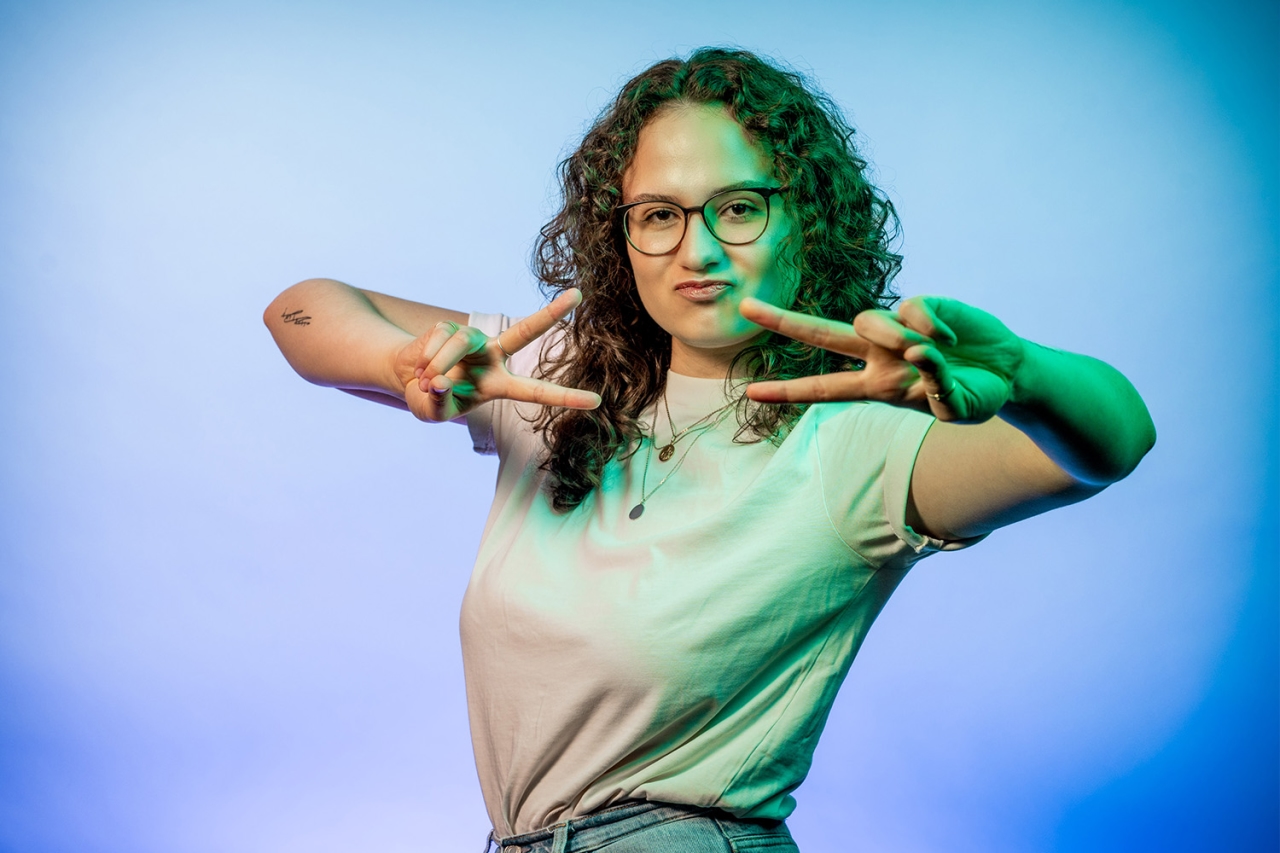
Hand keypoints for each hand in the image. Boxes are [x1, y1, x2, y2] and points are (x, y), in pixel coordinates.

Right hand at [393, 289, 601, 421]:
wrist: (408, 378)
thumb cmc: (429, 400)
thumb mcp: (433, 414)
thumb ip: (439, 405)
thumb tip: (440, 383)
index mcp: (500, 385)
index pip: (537, 392)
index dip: (566, 398)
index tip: (597, 401)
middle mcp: (493, 358)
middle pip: (525, 331)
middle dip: (551, 313)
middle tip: (578, 293)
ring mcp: (473, 340)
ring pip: (460, 342)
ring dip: (439, 365)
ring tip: (426, 382)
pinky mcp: (450, 327)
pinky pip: (439, 339)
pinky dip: (425, 359)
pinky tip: (420, 369)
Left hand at [738, 295, 1026, 422]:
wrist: (1009, 372)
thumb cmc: (976, 397)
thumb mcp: (954, 409)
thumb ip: (934, 387)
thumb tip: (915, 350)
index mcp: (875, 387)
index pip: (822, 390)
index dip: (787, 392)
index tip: (750, 392)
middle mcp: (877, 356)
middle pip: (820, 335)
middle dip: (783, 321)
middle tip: (746, 306)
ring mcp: (897, 328)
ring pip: (868, 321)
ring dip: (892, 337)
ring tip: (930, 354)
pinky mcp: (923, 306)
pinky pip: (910, 308)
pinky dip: (929, 325)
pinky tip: (952, 341)